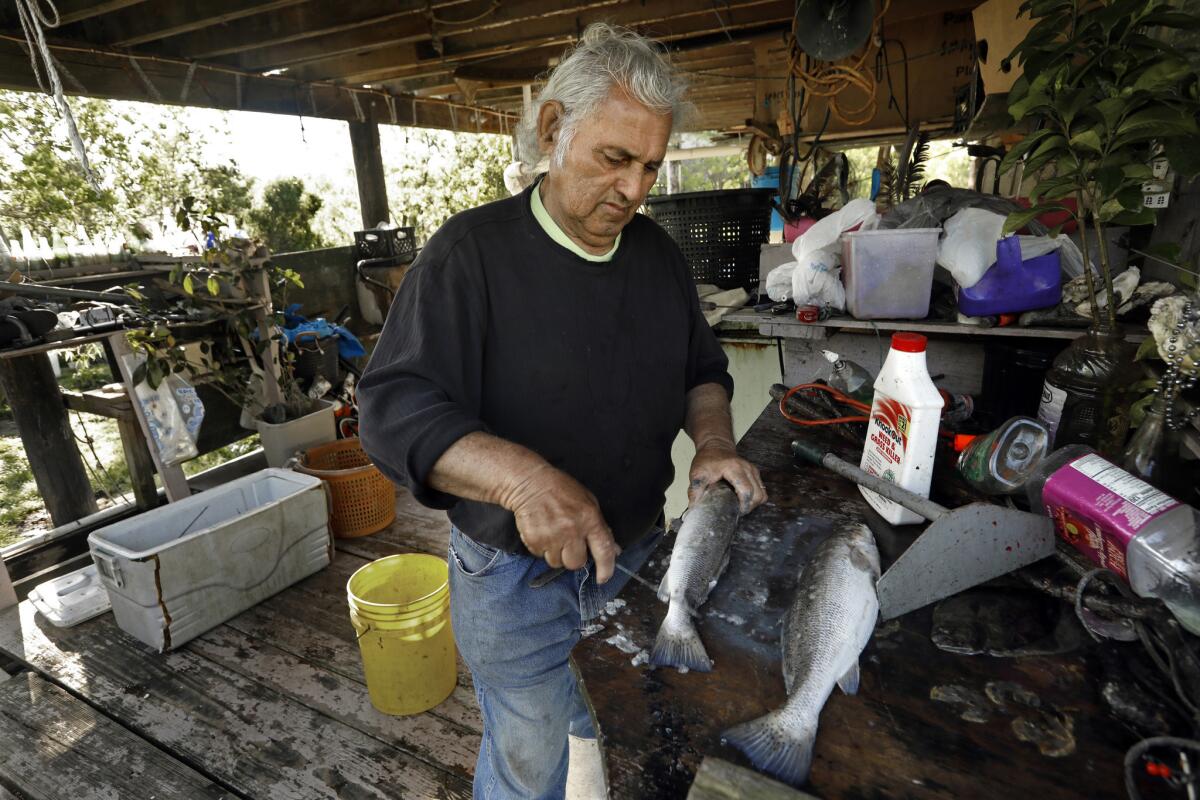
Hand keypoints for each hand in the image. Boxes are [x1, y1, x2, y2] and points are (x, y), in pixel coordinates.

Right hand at [505, 465, 620, 582]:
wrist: (530, 482)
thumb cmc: (561, 490)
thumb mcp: (588, 502)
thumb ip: (601, 527)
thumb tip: (613, 550)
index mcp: (590, 519)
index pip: (603, 550)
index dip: (606, 568)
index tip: (603, 577)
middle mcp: (572, 530)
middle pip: (576, 563)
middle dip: (573, 558)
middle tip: (568, 543)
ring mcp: (552, 536)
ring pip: (557, 563)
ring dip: (556, 554)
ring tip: (553, 534)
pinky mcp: (534, 540)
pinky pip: (541, 556)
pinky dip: (541, 548)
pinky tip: (542, 531)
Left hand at [689, 443, 766, 513]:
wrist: (715, 446)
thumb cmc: (707, 459)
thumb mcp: (697, 474)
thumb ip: (695, 492)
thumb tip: (694, 509)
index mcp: (734, 468)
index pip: (746, 490)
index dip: (743, 505)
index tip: (735, 512)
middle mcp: (747, 468)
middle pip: (757, 495)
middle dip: (748, 507)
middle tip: (736, 511)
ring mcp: (753, 470)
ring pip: (762, 494)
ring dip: (753, 503)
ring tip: (740, 506)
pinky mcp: (755, 473)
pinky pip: (762, 490)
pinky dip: (755, 498)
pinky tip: (743, 499)